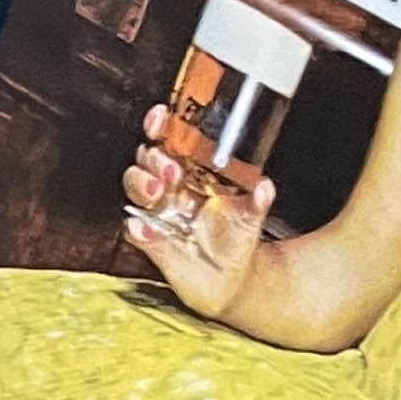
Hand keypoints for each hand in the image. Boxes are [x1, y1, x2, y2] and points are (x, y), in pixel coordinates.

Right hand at [124, 105, 269, 315]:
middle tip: (171, 171)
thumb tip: (265, 186)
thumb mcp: (251, 218)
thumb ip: (257, 202)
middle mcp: (171, 189)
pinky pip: (136, 229)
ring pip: (135, 188)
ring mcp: (158, 214)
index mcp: (193, 173)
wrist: (233, 281)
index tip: (160, 118)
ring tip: (157, 194)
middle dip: (153, 160)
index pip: (169, 141)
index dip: (160, 126)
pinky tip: (146, 230)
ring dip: (141, 185)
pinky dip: (139, 228)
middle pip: (146, 161)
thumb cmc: (237, 240)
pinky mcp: (151, 241)